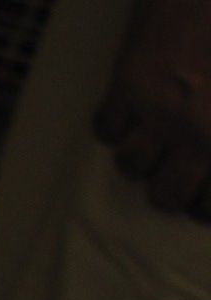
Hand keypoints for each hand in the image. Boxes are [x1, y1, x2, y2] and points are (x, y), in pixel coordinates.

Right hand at [92, 0, 210, 217]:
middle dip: (167, 191)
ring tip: (149, 135)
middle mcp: (200, 132)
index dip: (203, 207)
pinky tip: (130, 106)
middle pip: (166, 198)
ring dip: (139, 154)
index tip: (200, 198)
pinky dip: (114, 122)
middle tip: (171, 172)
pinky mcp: (129, 85)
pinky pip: (106, 129)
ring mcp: (161, 110)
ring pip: (131, 166)